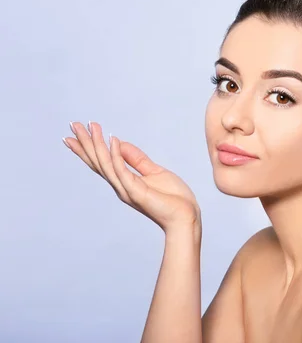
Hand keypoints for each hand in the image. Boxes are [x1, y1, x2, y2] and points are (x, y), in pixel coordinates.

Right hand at [63, 121, 200, 234]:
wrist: (186, 217)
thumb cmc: (173, 198)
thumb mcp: (154, 172)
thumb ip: (137, 159)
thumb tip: (120, 143)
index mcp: (124, 182)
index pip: (102, 163)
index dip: (88, 148)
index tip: (74, 134)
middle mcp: (121, 186)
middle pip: (98, 162)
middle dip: (86, 143)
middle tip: (73, 125)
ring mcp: (127, 189)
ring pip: (106, 164)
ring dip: (97, 145)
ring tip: (91, 127)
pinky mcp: (136, 192)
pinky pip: (123, 171)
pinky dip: (116, 155)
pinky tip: (112, 140)